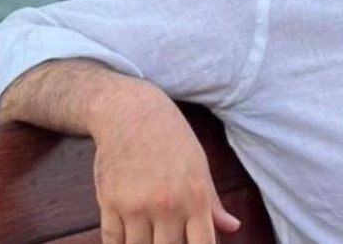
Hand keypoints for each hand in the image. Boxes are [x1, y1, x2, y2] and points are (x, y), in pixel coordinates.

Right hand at [91, 97, 241, 243]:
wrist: (131, 113)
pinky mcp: (109, 203)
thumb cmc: (172, 139)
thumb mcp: (200, 167)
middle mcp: (167, 205)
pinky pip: (113, 242)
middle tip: (169, 239)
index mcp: (195, 198)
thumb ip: (213, 203)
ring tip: (150, 237)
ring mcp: (135, 206)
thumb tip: (233, 227)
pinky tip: (128, 239)